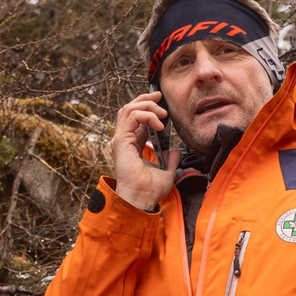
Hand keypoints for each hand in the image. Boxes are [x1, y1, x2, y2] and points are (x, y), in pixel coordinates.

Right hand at [109, 92, 172, 210]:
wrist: (141, 199)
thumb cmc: (149, 191)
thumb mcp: (166, 172)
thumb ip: (170, 160)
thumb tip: (175, 151)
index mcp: (131, 146)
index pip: (135, 119)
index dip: (147, 107)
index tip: (161, 103)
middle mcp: (123, 141)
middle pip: (129, 109)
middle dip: (145, 99)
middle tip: (159, 96)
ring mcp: (120, 140)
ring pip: (128, 109)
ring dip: (147, 105)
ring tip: (162, 114)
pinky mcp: (121, 141)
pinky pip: (132, 117)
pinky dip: (147, 115)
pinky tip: (159, 124)